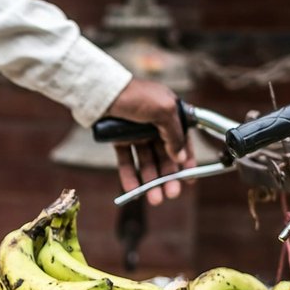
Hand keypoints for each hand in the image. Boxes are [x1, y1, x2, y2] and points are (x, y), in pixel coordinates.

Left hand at [104, 78, 193, 205]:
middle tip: (170, 194)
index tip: (189, 179)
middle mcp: (154, 123)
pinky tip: (133, 190)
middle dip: (168, 176)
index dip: (186, 159)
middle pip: (164, 155)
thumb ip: (175, 135)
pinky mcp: (119, 138)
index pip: (182, 140)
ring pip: (146, 161)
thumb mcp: (163, 111)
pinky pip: (127, 160)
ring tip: (154, 198)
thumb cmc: (135, 95)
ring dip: (151, 181)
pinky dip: (130, 175)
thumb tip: (181, 157)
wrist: (101, 92)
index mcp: (169, 113)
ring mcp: (136, 132)